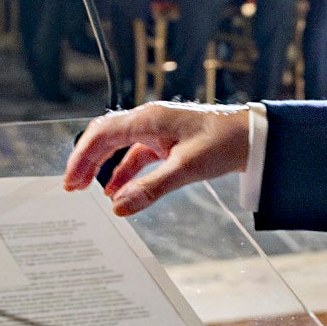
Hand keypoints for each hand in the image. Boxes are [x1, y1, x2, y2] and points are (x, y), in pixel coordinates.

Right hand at [63, 102, 250, 216]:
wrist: (254, 136)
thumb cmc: (224, 143)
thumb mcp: (186, 169)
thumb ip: (150, 189)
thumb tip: (119, 207)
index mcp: (149, 118)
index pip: (103, 134)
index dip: (82, 157)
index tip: (72, 181)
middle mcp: (149, 120)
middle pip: (105, 137)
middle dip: (86, 160)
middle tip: (73, 187)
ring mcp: (157, 130)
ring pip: (119, 146)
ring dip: (103, 167)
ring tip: (89, 190)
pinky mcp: (166, 141)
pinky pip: (136, 155)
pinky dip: (124, 172)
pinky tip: (119, 190)